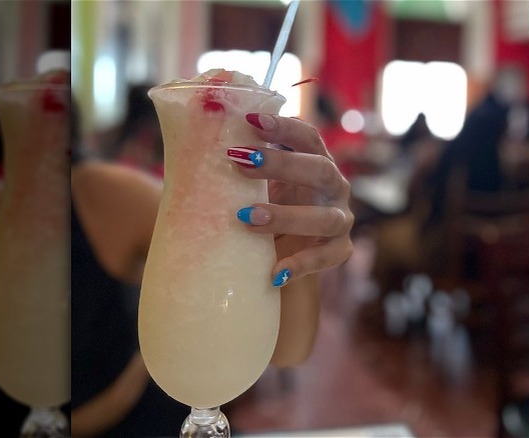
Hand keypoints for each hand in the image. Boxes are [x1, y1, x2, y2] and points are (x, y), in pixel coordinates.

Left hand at [228, 113, 353, 286]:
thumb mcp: (256, 184)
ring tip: (248, 218)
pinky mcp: (339, 250)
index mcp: (316, 161)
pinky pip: (326, 257)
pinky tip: (275, 272)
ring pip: (325, 217)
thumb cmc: (267, 205)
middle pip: (320, 170)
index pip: (308, 137)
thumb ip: (238, 168)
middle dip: (282, 165)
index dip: (284, 128)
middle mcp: (334, 186)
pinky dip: (302, 264)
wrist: (285, 250)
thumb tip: (188, 150)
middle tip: (241, 163)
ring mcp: (340, 219)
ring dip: (287, 215)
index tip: (252, 120)